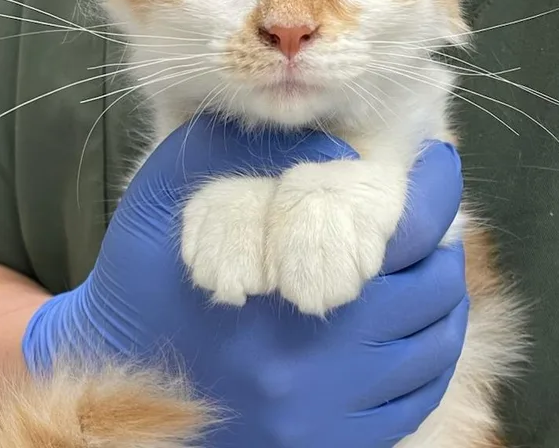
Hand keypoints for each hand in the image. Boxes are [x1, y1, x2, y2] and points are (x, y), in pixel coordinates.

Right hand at [22, 117, 467, 447]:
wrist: (115, 386)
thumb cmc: (141, 284)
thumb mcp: (162, 202)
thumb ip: (228, 155)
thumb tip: (324, 142)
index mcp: (291, 288)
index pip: (403, 230)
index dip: (434, 188)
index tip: (439, 160)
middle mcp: (325, 361)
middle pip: (431, 288)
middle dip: (443, 237)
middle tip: (435, 207)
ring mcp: (335, 410)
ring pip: (433, 343)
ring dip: (442, 291)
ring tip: (427, 257)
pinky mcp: (337, 442)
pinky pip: (417, 396)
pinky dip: (431, 351)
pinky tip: (416, 321)